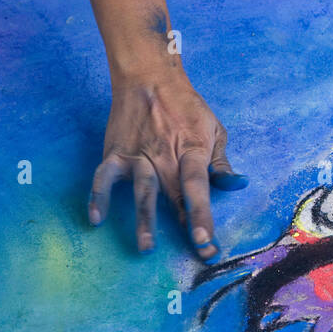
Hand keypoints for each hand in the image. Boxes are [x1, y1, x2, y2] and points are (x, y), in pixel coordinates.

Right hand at [88, 69, 245, 259]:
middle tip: (196, 254)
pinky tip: (96, 218)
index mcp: (192, 150)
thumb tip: (236, 185)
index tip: (205, 240)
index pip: (197, 187)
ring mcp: (137, 156)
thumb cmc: (186, 106)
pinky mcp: (115, 154)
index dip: (202, 214)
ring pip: (142, 192)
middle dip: (185, 226)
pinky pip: (104, 178)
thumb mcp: (214, 129)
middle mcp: (164, 156)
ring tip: (146, 248)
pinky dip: (98, 196)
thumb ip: (221, 162)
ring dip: (144, 220)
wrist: (149, 78)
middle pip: (175, 196)